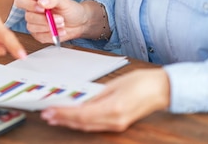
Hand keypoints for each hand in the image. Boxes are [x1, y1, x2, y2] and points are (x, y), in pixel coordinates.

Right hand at [14, 0, 87, 43]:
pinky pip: (40, 37)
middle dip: (44, 19)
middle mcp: (31, 12)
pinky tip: (61, 31)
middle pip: (28, 17)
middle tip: (60, 19)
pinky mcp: (38, 35)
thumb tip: (41, 2)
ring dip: (48, 27)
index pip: (21, 1)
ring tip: (62, 24)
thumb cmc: (70, 9)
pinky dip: (51, 35)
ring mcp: (34, 24)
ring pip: (32, 28)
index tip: (42, 9)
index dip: (29, 5)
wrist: (79, 23)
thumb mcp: (64, 1)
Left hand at [40, 69, 170, 131]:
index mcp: (113, 108)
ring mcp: (118, 125)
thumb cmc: (140, 82)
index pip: (82, 114)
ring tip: (54, 117)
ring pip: (88, 126)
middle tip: (46, 114)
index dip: (64, 114)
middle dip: (63, 119)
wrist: (161, 89)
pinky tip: (72, 119)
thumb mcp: (114, 84)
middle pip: (82, 123)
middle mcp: (115, 120)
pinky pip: (96, 125)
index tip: (50, 110)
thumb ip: (95, 95)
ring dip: (70, 123)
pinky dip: (81, 123)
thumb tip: (78, 102)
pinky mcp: (119, 124)